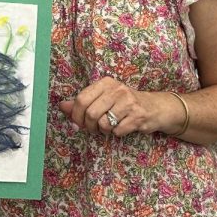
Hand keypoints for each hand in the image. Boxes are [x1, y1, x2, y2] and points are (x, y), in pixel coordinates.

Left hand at [57, 77, 181, 137]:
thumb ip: (82, 102)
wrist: (155, 108)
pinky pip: (117, 131)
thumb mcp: (103, 98)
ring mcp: (129, 102)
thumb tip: (62, 106)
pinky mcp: (138, 116)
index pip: (81, 99)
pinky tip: (122, 127)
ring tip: (109, 127)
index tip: (78, 123)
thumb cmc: (124, 103)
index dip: (76, 115)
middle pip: (90, 113)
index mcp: (105, 82)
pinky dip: (116, 134)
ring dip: (103, 131)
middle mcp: (117, 89)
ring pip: (104, 124)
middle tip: (94, 129)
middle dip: (89, 126)